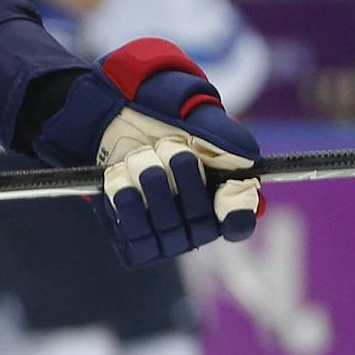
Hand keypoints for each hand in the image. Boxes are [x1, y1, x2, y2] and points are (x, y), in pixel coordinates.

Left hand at [33, 38, 260, 264]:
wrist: (107, 119)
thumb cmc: (158, 117)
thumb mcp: (193, 113)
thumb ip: (223, 132)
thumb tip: (247, 156)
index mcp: (222, 194)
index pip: (240, 221)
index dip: (236, 210)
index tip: (227, 189)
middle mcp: (198, 223)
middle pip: (200, 218)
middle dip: (181, 173)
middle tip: (164, 145)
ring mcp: (167, 237)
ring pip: (167, 224)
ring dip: (150, 180)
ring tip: (137, 156)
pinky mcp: (135, 241)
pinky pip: (136, 236)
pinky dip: (126, 200)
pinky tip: (119, 177)